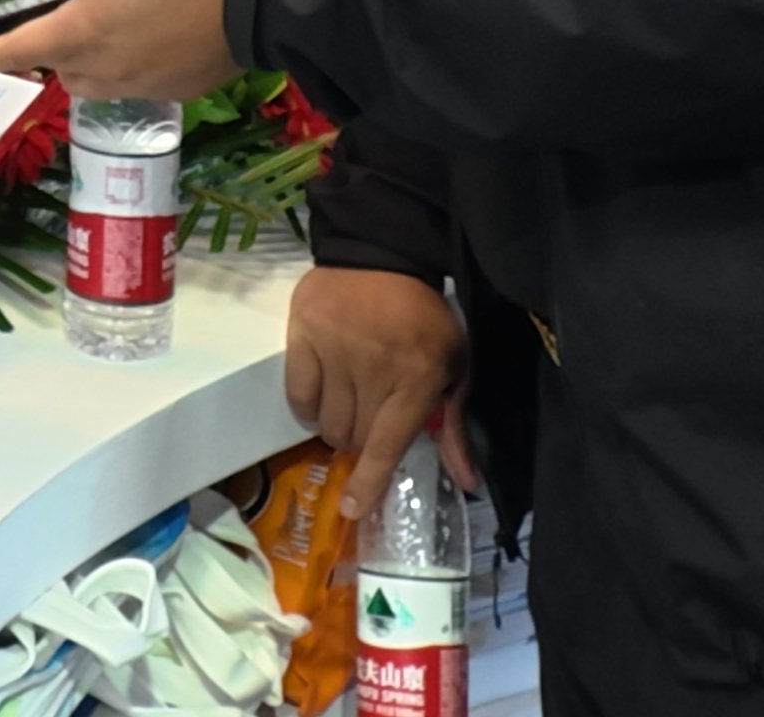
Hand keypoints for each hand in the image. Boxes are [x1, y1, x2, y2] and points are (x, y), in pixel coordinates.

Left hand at [0, 0, 241, 100]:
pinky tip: (143, 31)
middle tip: (53, 4)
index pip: (15, 49)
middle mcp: (105, 66)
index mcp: (86, 29)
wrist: (270, 5)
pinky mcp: (170, 89)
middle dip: (39, 42)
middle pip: (51, 63)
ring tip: (100, 14)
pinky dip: (117, 62)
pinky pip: (124, 82)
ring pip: (86, 77)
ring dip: (78, 54)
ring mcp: (139, 83)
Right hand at [286, 267, 477, 521]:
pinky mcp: (302, 334)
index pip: (386, 444)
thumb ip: (455, 425)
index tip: (352, 509)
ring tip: (347, 404)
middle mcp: (373, 369)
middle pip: (351, 436)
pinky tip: (322, 393)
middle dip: (358, 442)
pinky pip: (297, 392)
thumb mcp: (454, 367)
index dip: (368, 482)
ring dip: (334, 425)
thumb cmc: (424, 317)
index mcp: (416, 380)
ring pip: (322, 420)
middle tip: (367, 422)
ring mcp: (333, 351)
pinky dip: (307, 404)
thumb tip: (467, 482)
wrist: (382, 253)